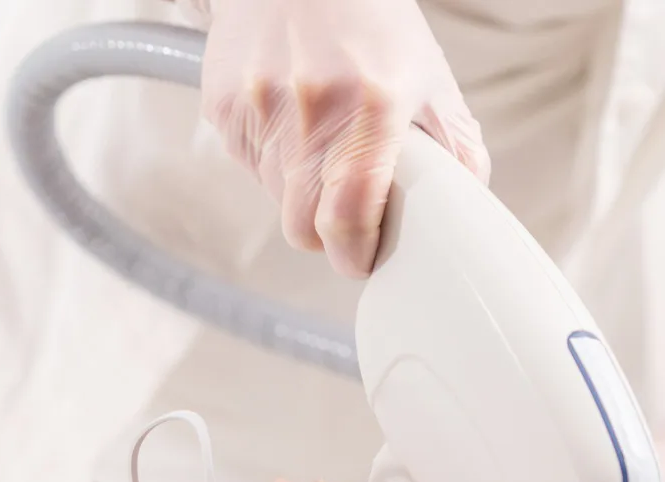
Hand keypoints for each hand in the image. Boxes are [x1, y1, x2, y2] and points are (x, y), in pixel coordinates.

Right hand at [200, 0, 488, 277]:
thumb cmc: (369, 21)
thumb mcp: (429, 79)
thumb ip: (455, 153)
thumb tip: (455, 216)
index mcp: (371, 108)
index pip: (346, 221)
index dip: (354, 255)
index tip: (361, 258)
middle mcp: (310, 111)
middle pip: (302, 228)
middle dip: (324, 229)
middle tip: (345, 204)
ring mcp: (260, 111)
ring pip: (275, 199)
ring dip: (298, 186)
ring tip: (319, 135)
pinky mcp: (225, 110)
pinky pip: (249, 166)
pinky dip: (271, 156)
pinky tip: (289, 116)